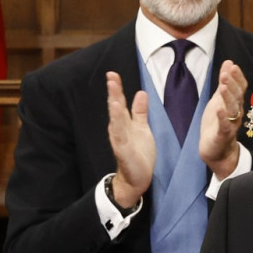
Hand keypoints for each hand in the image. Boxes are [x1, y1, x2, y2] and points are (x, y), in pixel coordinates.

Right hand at [106, 71, 154, 207]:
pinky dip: (118, 124)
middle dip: (113, 92)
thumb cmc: (139, 153)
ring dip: (114, 105)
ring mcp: (120, 139)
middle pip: (115, 107)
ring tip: (113, 91)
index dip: (117, 88)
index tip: (113, 74)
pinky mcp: (123, 150)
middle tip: (111, 76)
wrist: (136, 178)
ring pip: (116, 119)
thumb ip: (140, 112)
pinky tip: (116, 115)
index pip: (119, 102)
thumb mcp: (142, 128)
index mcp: (124, 123)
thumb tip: (141, 92)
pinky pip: (120, 135)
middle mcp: (119, 129)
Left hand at [200, 60, 247, 178]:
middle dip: (232, 85)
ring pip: (233, 110)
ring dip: (228, 98)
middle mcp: (236, 113)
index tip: (233, 66)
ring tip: (223, 87)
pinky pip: (225, 126)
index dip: (238, 77)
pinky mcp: (223, 136)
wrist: (216, 150)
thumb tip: (229, 62)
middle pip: (237, 97)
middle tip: (226, 74)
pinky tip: (218, 109)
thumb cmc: (218, 122)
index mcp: (235, 103)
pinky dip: (222, 118)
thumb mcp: (219, 99)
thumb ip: (225, 81)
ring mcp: (231, 125)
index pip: (240, 88)